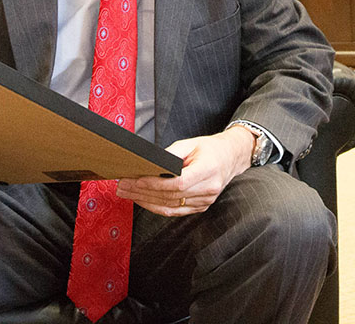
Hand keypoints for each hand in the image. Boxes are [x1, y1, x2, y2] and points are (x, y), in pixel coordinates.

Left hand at [116, 127, 252, 216]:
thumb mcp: (191, 143)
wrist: (231, 157)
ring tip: (128, 194)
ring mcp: (206, 201)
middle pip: (170, 196)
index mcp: (208, 169)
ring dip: (146, 201)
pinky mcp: (201, 207)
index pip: (177, 183)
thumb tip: (147, 165)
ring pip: (171, 207)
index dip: (154, 184)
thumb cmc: (211, 148)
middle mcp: (208, 188)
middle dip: (143, 192)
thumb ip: (170, 154)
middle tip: (123, 186)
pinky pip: (175, 211)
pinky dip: (157, 207)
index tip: (135, 180)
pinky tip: (143, 201)